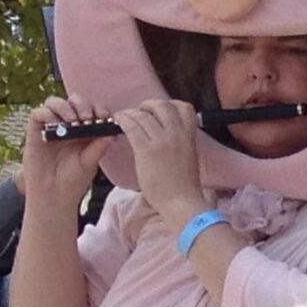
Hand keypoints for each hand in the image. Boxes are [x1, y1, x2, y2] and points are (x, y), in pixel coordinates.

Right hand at [22, 96, 113, 205]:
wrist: (54, 195)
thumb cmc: (74, 180)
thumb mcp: (91, 161)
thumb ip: (100, 145)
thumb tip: (113, 129)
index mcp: (85, 130)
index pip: (91, 109)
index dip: (98, 108)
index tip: (104, 116)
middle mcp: (68, 126)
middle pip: (73, 100)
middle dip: (82, 104)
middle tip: (87, 118)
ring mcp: (51, 127)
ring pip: (54, 102)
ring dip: (65, 106)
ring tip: (72, 121)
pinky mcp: (35, 132)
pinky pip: (37, 113)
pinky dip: (47, 113)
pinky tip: (56, 125)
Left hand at [117, 99, 208, 220]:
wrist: (182, 201)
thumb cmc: (184, 185)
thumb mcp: (189, 156)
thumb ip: (180, 142)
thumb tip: (168, 135)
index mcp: (190, 136)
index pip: (185, 107)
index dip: (171, 105)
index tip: (160, 113)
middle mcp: (178, 134)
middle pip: (162, 105)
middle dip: (147, 106)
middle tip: (139, 113)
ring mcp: (162, 140)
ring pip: (144, 114)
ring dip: (131, 113)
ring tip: (123, 118)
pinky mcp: (146, 150)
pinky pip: (132, 126)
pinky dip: (122, 120)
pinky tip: (117, 123)